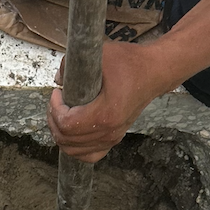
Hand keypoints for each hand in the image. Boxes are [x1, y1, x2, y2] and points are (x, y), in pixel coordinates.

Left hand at [47, 0, 209, 159]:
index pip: (67, 124)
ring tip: (60, 114)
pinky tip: (71, 132)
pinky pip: (89, 155)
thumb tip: (58, 80)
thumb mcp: (102, 54)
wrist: (154, 73)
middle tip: (56, 102)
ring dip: (61, 134)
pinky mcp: (114, 139)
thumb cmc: (130, 62)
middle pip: (66, 140)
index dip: (54, 109)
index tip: (57, 93)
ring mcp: (112, 138)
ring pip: (74, 150)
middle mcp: (109, 132)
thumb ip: (74, 64)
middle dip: (54, 120)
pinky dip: (75, 148)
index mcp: (105, 114)